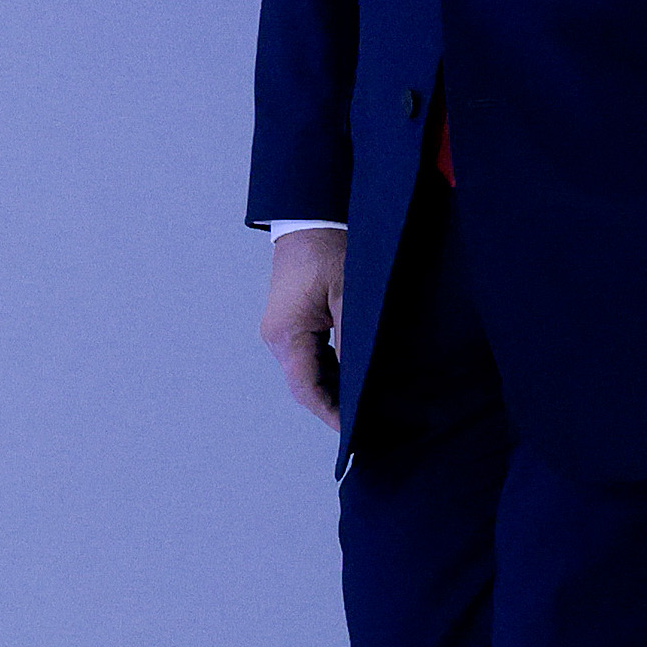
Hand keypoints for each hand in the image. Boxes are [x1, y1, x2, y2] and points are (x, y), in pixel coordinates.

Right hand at [262, 227, 348, 427]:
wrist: (310, 216)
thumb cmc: (328, 249)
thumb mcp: (349, 297)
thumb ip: (353, 340)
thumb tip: (361, 378)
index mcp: (287, 334)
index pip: (306, 389)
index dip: (330, 413)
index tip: (354, 430)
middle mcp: (278, 336)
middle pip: (306, 384)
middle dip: (334, 403)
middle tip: (368, 418)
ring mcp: (283, 329)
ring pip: (309, 371)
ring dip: (335, 386)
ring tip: (366, 400)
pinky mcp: (292, 321)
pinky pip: (310, 355)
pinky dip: (331, 368)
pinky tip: (356, 373)